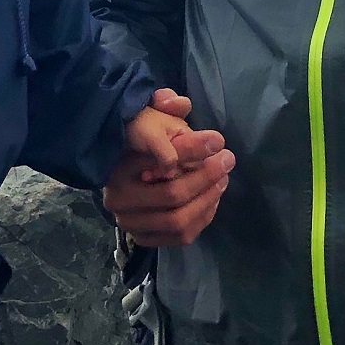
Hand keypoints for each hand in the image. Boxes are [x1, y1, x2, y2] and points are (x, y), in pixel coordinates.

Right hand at [104, 88, 234, 247]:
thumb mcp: (155, 119)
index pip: (162, 161)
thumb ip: (169, 108)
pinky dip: (201, 219)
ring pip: (178, 221)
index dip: (193, 153)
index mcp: (118, 167)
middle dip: (206, 178)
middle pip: (172, 194)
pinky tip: (212, 200)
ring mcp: (128, 222)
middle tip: (227, 161)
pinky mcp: (143, 237)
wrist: (124, 170)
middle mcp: (117, 199)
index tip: (219, 143)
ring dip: (207, 201)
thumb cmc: (142, 140)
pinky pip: (180, 236)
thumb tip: (188, 109)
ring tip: (222, 180)